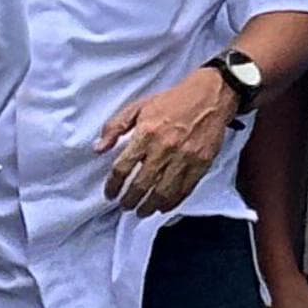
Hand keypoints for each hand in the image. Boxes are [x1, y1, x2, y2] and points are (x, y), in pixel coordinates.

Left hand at [96, 67, 232, 216]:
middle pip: (141, 184)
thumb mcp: (138, 107)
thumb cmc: (172, 101)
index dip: (113, 184)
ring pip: (162, 192)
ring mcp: (184, 158)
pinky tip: (163, 206)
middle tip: (125, 205)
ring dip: (149, 206)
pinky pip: (184, 190)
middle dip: (129, 200)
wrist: (210, 97)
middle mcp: (164, 148)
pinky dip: (171, 202)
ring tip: (141, 211)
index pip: (122, 167)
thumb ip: (115, 127)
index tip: (110, 193)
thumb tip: (98, 148)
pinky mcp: (200, 164)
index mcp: (146, 133)